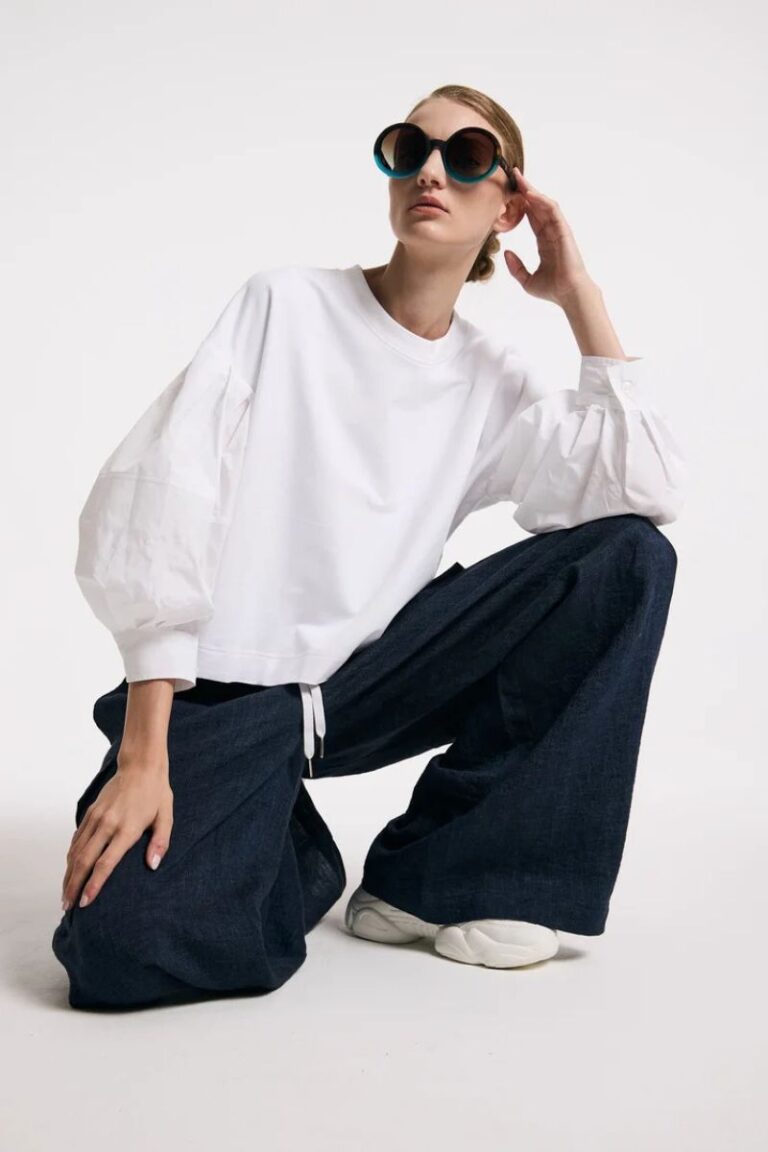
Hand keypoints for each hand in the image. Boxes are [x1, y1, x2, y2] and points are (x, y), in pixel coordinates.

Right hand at [61, 752, 172, 910]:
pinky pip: (76, 838)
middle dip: (74, 886)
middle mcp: (107, 824)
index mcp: (127, 829)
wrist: (140, 765)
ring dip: (68, 874)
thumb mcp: (166, 817)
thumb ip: (160, 842)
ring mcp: (96, 818)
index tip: (85, 903)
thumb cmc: (156, 793)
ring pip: (76, 851)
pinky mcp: (91, 812)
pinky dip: (70, 857)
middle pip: (84, 861)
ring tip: (65, 895)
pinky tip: (69, 870)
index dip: (94, 885)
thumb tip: (153, 866)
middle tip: (67, 906)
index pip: (105, 863)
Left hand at [503, 166, 596, 306]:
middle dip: (526, 190)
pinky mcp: (564, 230)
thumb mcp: (527, 280)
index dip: (521, 205)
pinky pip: (553, 210)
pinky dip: (542, 200)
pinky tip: (529, 194)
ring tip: (519, 178)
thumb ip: (516, 267)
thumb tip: (506, 253)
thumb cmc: (552, 289)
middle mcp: (551, 233)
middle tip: (513, 175)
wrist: (568, 294)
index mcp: (544, 242)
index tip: (509, 194)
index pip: (532, 218)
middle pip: (537, 206)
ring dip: (532, 190)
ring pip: (545, 204)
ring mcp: (558, 230)